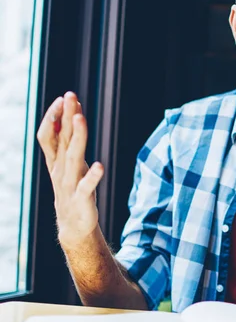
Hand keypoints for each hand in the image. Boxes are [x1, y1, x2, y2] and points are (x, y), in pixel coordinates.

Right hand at [36, 92, 103, 246]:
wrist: (74, 225)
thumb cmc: (73, 190)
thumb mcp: (67, 165)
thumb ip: (66, 143)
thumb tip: (69, 116)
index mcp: (55, 161)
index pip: (49, 134)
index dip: (54, 116)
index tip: (64, 97)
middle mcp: (60, 170)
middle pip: (61, 139)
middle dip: (65, 116)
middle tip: (70, 95)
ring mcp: (69, 184)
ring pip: (72, 156)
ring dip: (77, 136)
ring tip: (80, 117)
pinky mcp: (82, 199)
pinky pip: (86, 186)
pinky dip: (92, 176)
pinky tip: (99, 165)